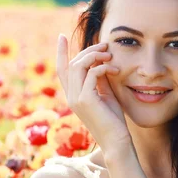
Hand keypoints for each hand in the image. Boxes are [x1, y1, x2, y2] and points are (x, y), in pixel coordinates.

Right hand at [56, 34, 131, 152]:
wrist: (116, 141)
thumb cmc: (113, 120)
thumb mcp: (105, 94)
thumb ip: (99, 79)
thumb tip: (100, 62)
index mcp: (73, 95)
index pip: (62, 69)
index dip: (61, 52)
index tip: (61, 36)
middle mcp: (71, 96)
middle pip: (72, 63)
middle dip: (88, 50)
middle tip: (105, 45)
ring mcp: (76, 98)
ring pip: (78, 65)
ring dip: (95, 56)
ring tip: (110, 56)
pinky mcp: (85, 100)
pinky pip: (91, 73)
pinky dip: (103, 67)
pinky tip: (114, 70)